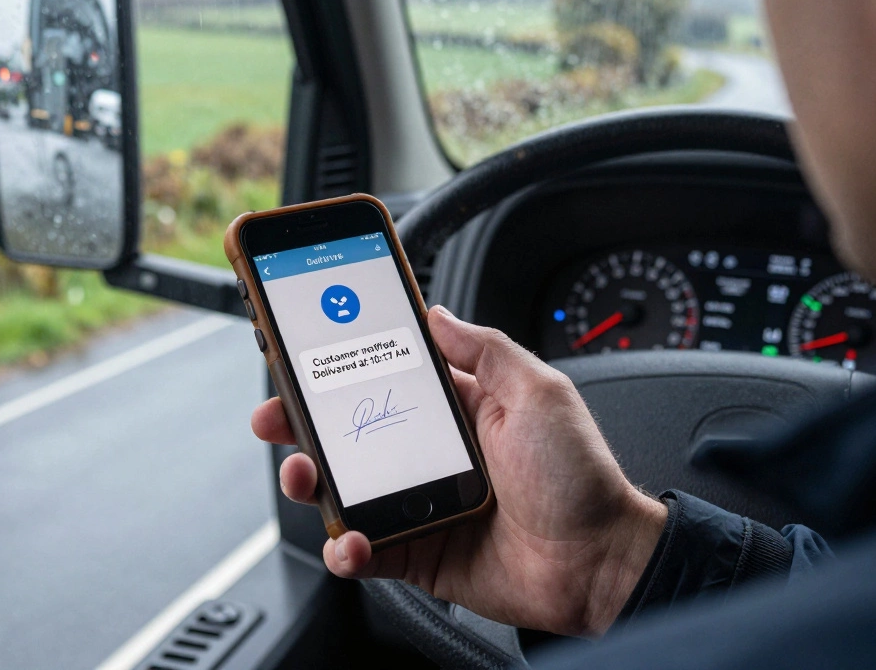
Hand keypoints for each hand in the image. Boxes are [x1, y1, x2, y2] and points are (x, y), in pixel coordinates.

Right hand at [251, 307, 667, 636]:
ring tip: (304, 475)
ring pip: (344, 491)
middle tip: (276, 415)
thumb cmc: (580, 477)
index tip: (304, 355)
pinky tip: (350, 538)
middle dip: (303, 423)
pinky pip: (364, 551)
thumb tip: (437, 314)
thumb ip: (485, 350)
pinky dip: (345, 547)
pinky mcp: (416, 554)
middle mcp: (432, 455)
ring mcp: (420, 506)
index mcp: (458, 410)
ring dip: (311, 482)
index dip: (341, 368)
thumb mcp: (538, 392)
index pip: (386, 379)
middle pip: (349, 434)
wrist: (599, 562)